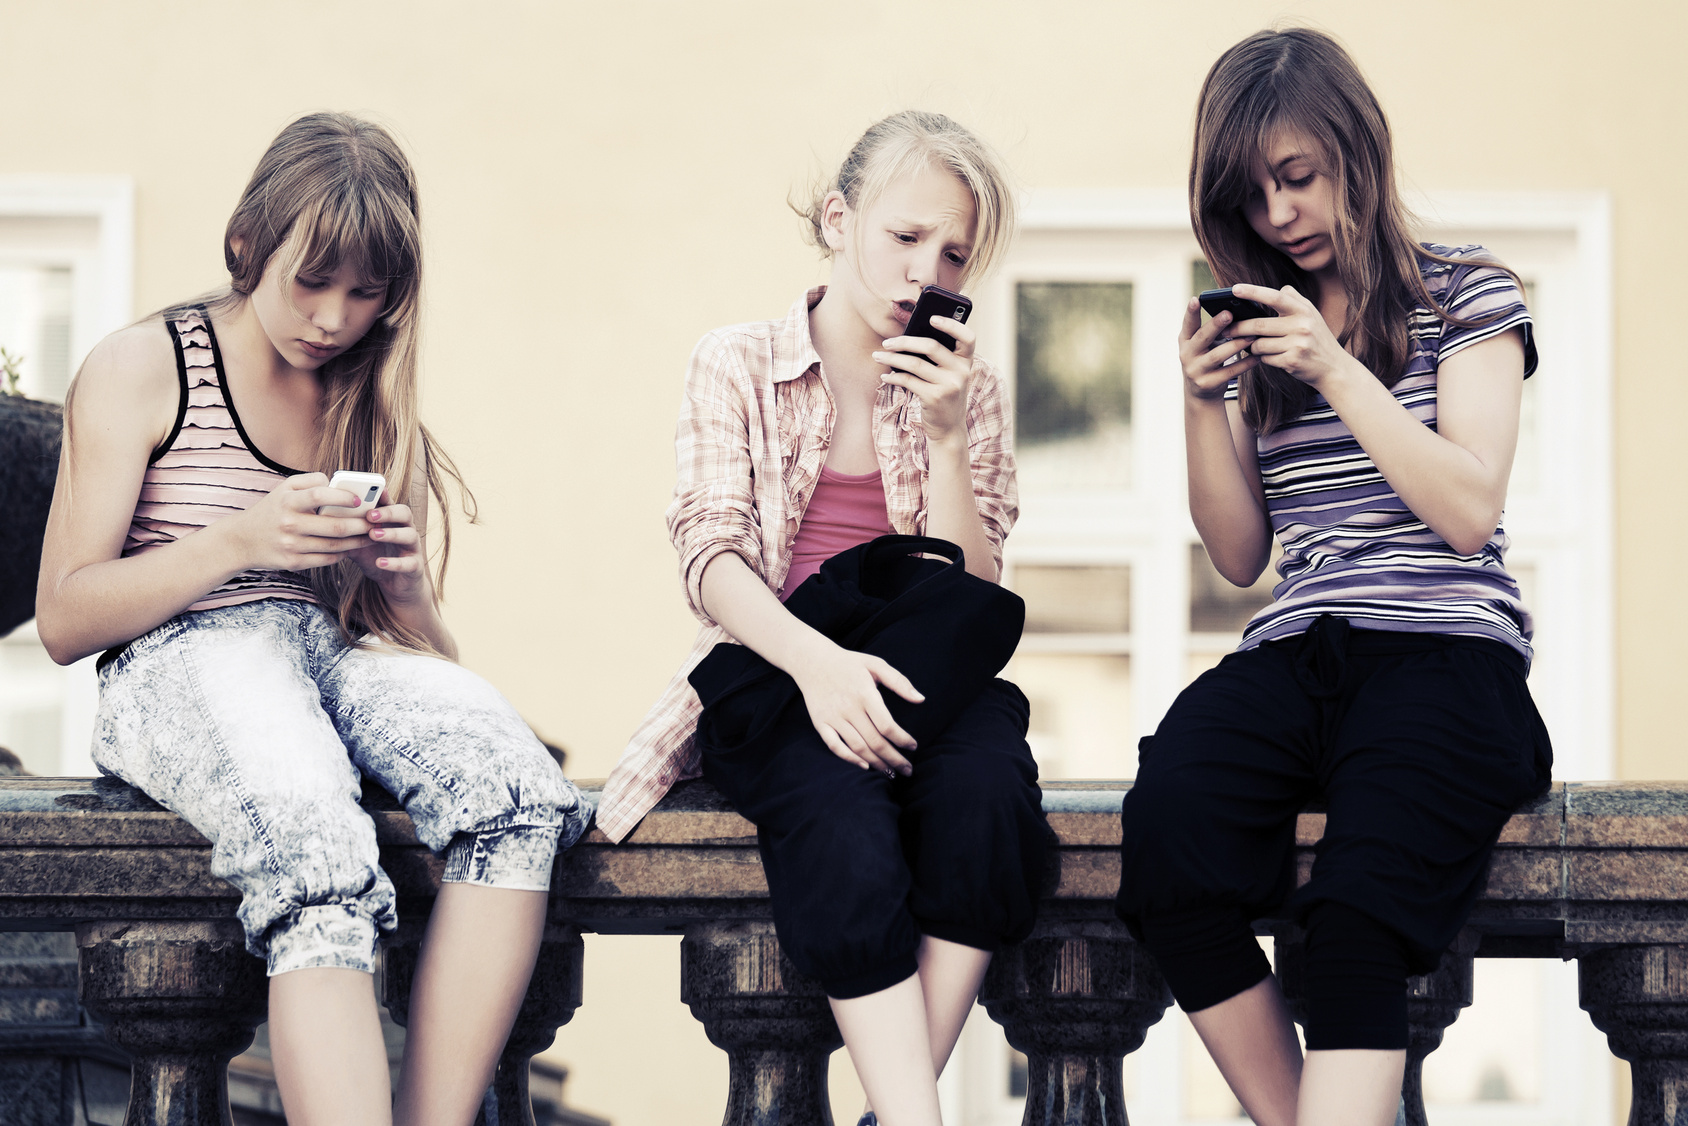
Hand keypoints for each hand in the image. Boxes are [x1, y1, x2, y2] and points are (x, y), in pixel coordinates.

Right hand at [222, 474, 369, 571]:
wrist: (242, 540)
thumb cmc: (272, 509)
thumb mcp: (284, 489)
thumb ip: (311, 481)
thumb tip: (337, 484)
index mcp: (288, 501)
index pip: (321, 495)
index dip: (343, 497)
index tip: (359, 500)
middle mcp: (289, 523)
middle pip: (335, 526)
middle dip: (361, 525)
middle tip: (376, 522)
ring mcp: (292, 545)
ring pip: (335, 546)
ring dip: (357, 542)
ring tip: (370, 536)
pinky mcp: (294, 562)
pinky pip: (327, 559)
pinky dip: (343, 554)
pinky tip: (351, 548)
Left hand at [345, 492, 427, 603]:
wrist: (394, 584)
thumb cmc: (375, 557)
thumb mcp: (359, 542)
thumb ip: (348, 531)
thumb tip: (324, 521)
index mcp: (392, 521)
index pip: (390, 502)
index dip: (383, 496)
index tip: (370, 491)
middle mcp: (406, 530)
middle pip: (405, 513)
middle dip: (388, 512)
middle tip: (369, 515)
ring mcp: (412, 548)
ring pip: (410, 535)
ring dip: (392, 533)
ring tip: (374, 535)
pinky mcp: (414, 566)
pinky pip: (409, 563)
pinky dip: (394, 562)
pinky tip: (380, 562)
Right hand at [788, 639, 924, 775]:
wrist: (813, 661)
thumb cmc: (849, 663)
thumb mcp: (876, 664)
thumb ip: (899, 681)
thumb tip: (921, 699)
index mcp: (865, 694)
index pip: (887, 726)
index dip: (903, 740)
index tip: (913, 747)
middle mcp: (849, 708)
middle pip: (875, 742)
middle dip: (894, 759)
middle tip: (907, 770)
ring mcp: (833, 717)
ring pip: (858, 747)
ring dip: (877, 763)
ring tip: (891, 773)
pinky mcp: (820, 723)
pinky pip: (834, 746)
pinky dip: (849, 759)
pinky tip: (864, 766)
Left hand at [872, 315, 974, 444]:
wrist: (949, 428)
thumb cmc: (944, 395)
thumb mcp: (949, 375)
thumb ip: (939, 358)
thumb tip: (907, 337)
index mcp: (966, 361)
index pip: (968, 337)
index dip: (951, 325)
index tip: (931, 317)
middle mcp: (961, 372)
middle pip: (931, 346)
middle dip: (904, 341)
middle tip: (887, 342)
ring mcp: (949, 385)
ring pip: (915, 363)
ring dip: (892, 358)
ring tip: (878, 355)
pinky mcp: (935, 398)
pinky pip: (908, 381)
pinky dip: (893, 377)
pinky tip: (885, 376)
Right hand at [1179, 297, 1258, 401]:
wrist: (1201, 391)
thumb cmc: (1206, 358)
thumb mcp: (1202, 344)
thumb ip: (1213, 330)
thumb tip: (1237, 312)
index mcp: (1185, 340)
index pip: (1187, 324)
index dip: (1191, 312)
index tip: (1196, 299)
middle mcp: (1186, 355)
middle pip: (1202, 338)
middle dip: (1215, 325)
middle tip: (1229, 313)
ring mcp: (1195, 371)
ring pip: (1217, 356)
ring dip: (1235, 345)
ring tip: (1251, 336)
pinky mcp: (1207, 384)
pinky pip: (1229, 372)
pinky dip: (1244, 364)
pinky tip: (1256, 357)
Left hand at [1229, 283, 1351, 387]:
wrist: (1334, 367)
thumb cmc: (1318, 338)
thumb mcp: (1312, 314)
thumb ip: (1295, 300)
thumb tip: (1280, 288)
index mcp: (1303, 310)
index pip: (1275, 297)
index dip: (1253, 292)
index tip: (1235, 289)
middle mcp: (1301, 325)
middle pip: (1259, 325)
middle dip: (1239, 328)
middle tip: (1226, 330)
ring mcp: (1297, 344)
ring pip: (1259, 344)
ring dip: (1251, 347)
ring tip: (1253, 346)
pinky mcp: (1292, 361)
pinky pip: (1265, 358)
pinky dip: (1263, 358)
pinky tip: (1270, 356)